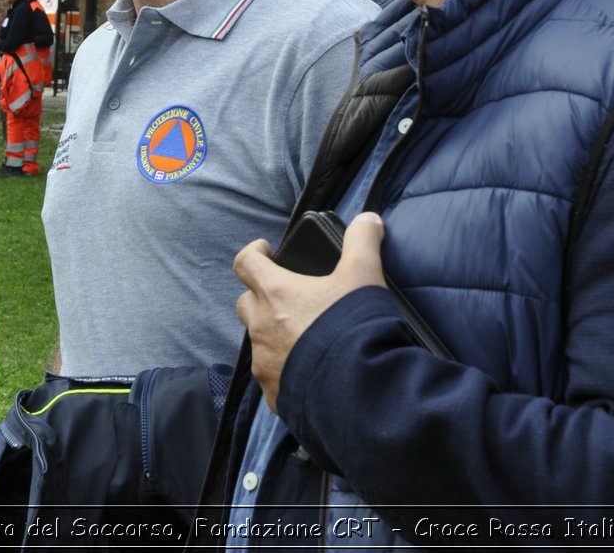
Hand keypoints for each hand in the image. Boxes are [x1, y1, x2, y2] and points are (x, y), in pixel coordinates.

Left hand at [235, 212, 385, 411]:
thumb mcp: (364, 275)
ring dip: (273, 334)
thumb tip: (369, 219)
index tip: (266, 250)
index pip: (245, 262)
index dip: (254, 252)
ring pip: (258, 341)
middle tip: (285, 296)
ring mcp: (264, 362)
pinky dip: (285, 369)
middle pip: (245, 302)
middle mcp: (261, 327)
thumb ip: (363, 242)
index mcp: (275, 293)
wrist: (357, 389)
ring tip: (303, 336)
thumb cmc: (353, 326)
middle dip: (260, 296)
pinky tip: (309, 370)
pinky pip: (271, 376)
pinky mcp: (273, 393)